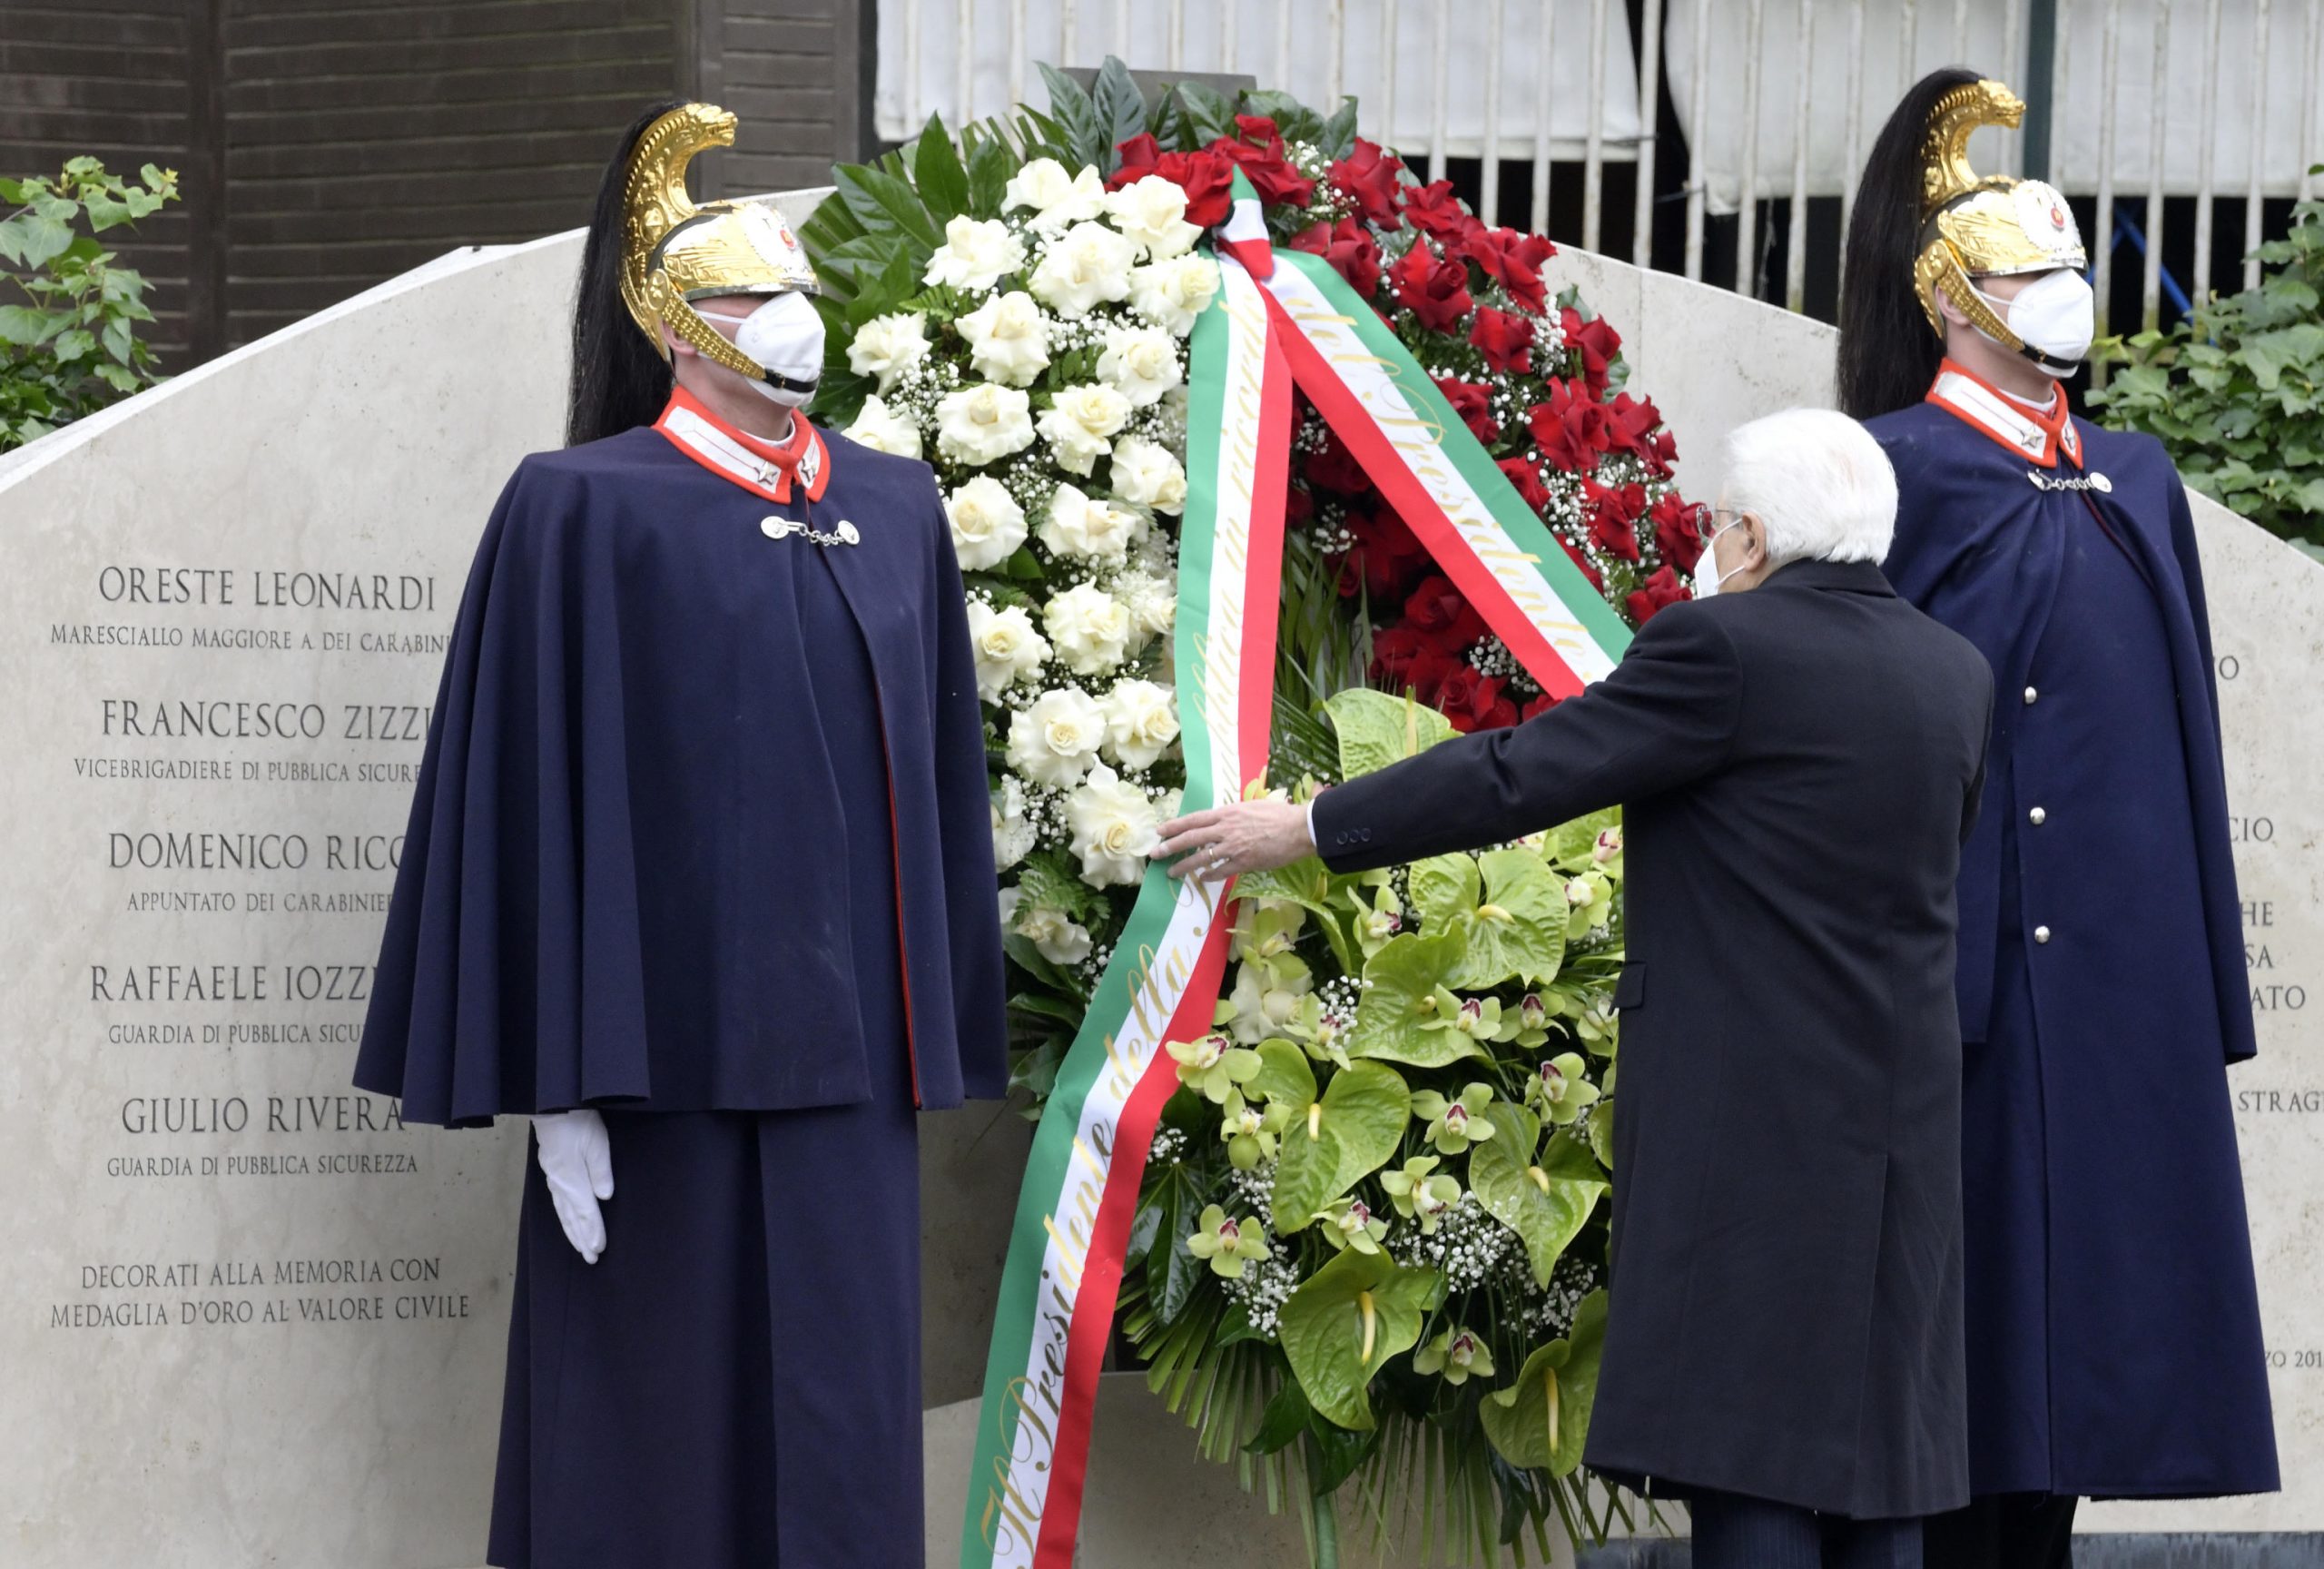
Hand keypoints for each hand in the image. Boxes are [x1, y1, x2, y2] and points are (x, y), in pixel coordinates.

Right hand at [532, 1109, 613, 1263]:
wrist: (553, 1104)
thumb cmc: (578, 1121)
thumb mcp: (597, 1142)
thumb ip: (601, 1170)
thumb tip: (605, 1197)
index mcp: (572, 1178)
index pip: (586, 1212)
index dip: (593, 1232)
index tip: (599, 1249)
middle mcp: (560, 1183)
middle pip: (572, 1218)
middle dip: (582, 1239)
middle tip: (591, 1259)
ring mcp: (553, 1178)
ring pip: (563, 1212)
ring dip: (572, 1232)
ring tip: (580, 1248)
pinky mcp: (551, 1172)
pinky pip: (558, 1203)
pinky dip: (564, 1218)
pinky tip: (567, 1222)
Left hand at [1155, 799, 1313, 881]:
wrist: (1298, 828)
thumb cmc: (1278, 814)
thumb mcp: (1250, 806)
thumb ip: (1232, 814)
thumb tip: (1221, 818)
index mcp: (1227, 813)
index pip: (1193, 819)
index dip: (1174, 825)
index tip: (1159, 831)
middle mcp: (1225, 829)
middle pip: (1190, 838)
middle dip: (1170, 846)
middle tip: (1155, 854)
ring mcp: (1233, 847)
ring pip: (1201, 857)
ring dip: (1184, 866)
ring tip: (1172, 873)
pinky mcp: (1244, 862)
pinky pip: (1221, 871)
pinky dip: (1209, 875)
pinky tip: (1202, 879)